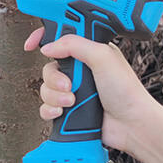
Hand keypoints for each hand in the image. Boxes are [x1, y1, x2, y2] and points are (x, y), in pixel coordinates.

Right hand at [24, 29, 155, 153]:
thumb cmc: (126, 90)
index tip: (31, 44)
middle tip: (69, 85)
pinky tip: (62, 112)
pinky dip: (51, 110)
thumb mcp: (102, 57)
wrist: (131, 125)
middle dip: (54, 77)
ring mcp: (74, 89)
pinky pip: (46, 106)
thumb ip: (75, 45)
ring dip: (55, 95)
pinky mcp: (69, 108)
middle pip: (49, 66)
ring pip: (46, 87)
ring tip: (72, 101)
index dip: (43, 37)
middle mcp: (80, 69)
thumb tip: (49, 46)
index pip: (61, 37)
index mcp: (88, 50)